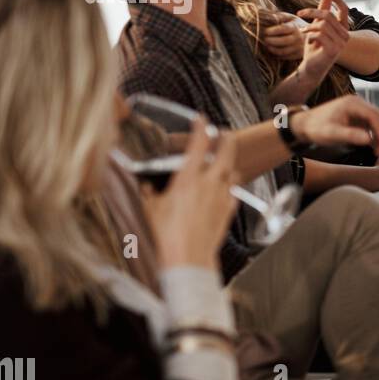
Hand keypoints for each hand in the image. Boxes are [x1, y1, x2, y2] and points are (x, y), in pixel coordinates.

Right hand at [141, 119, 237, 268]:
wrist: (188, 259)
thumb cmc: (166, 235)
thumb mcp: (150, 209)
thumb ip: (149, 192)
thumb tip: (145, 184)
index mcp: (188, 178)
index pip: (199, 145)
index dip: (201, 129)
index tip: (201, 120)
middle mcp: (209, 184)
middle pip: (226, 152)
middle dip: (227, 139)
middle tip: (225, 133)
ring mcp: (222, 197)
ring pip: (233, 172)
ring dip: (229, 165)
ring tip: (224, 163)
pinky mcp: (229, 211)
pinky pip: (233, 192)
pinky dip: (230, 187)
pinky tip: (224, 190)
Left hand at [260, 12, 305, 61]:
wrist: (316, 35)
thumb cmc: (298, 25)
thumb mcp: (291, 18)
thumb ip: (280, 16)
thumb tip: (268, 17)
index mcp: (295, 27)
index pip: (282, 29)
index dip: (271, 31)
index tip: (264, 31)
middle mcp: (298, 38)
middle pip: (281, 41)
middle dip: (269, 41)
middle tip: (263, 39)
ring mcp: (299, 48)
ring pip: (282, 51)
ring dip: (272, 49)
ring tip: (267, 45)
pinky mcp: (299, 55)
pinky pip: (285, 57)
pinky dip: (277, 55)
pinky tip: (273, 51)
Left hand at [294, 95, 378, 155]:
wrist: (304, 124)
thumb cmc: (315, 128)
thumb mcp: (331, 134)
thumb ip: (350, 136)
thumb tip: (369, 139)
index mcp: (352, 104)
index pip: (375, 116)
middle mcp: (357, 102)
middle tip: (378, 151)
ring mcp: (357, 108)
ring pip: (376, 120)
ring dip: (378, 134)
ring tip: (375, 150)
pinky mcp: (356, 114)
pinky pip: (370, 123)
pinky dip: (373, 133)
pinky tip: (370, 145)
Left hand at [297, 0, 352, 78]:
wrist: (311, 67)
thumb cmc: (314, 47)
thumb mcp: (317, 26)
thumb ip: (323, 12)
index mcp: (343, 29)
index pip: (344, 10)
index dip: (338, 0)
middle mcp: (345, 36)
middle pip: (328, 15)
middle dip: (312, 12)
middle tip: (299, 13)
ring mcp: (340, 44)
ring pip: (322, 25)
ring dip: (309, 26)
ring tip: (303, 31)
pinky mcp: (333, 50)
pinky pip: (319, 34)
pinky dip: (310, 35)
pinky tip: (308, 40)